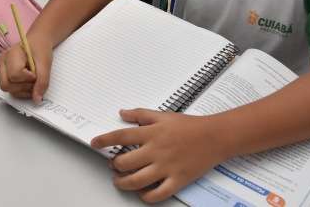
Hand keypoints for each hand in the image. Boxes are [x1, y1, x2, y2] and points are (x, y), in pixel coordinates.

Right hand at [0, 32, 53, 102]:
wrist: (37, 43)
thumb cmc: (39, 48)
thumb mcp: (45, 63)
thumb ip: (42, 81)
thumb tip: (37, 98)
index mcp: (10, 54)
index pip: (15, 75)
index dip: (28, 78)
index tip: (36, 74)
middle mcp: (2, 62)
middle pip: (7, 85)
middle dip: (23, 87)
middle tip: (34, 80)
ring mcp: (1, 69)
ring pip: (7, 89)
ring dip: (22, 90)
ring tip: (32, 81)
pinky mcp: (4, 75)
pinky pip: (9, 89)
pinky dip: (20, 90)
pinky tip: (28, 83)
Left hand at [91, 109, 223, 202]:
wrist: (215, 137)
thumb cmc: (190, 126)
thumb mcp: (163, 115)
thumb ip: (140, 114)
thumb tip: (122, 113)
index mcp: (152, 133)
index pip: (121, 136)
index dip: (104, 140)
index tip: (95, 143)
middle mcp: (156, 151)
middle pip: (125, 162)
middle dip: (114, 165)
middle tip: (112, 165)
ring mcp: (166, 167)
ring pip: (136, 181)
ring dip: (123, 183)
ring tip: (119, 180)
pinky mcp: (177, 180)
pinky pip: (157, 194)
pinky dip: (145, 196)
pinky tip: (141, 193)